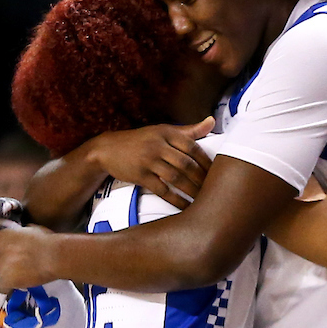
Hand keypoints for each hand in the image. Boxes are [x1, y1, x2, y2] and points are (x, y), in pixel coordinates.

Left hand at [0, 225, 59, 292]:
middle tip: (8, 268)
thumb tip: (21, 233)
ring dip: (4, 277)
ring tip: (17, 277)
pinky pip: (1, 288)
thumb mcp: (31, 229)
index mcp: (1, 235)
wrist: (54, 256)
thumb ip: (20, 232)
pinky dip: (8, 289)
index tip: (4, 256)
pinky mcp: (5, 280)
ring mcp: (0, 266)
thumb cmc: (47, 241)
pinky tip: (17, 286)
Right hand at [92, 118, 213, 209]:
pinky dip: (176, 199)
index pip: (192, 146)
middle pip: (186, 163)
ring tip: (203, 199)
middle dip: (202, 178)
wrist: (109, 149)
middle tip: (214, 189)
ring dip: (191, 190)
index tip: (218, 171)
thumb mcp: (162, 131)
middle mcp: (158, 145)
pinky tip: (185, 206)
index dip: (206, 161)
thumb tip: (212, 121)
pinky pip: (162, 190)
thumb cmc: (141, 140)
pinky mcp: (140, 176)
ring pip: (176, 177)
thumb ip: (188, 130)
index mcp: (166, 133)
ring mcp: (148, 161)